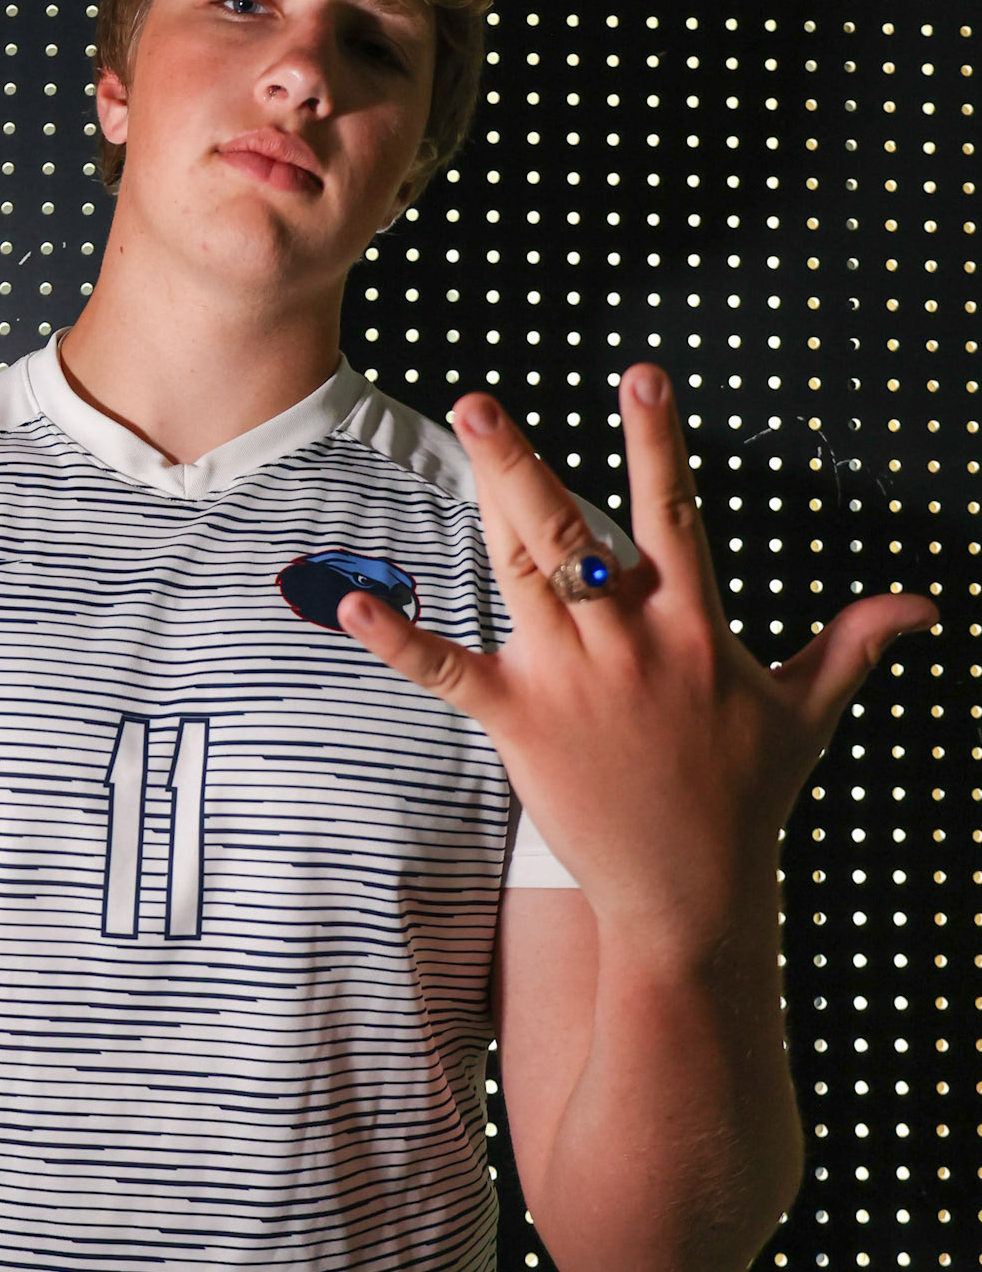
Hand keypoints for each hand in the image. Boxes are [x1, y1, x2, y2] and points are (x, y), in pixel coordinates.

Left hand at [337, 364, 937, 940]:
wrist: (694, 896)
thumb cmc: (749, 798)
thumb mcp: (808, 714)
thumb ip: (854, 645)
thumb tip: (927, 607)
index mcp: (695, 627)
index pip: (676, 514)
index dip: (656, 443)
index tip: (639, 375)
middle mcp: (631, 641)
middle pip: (571, 533)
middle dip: (525, 464)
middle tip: (479, 400)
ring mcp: (571, 682)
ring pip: (519, 575)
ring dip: (483, 506)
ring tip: (456, 438)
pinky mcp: (521, 725)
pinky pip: (449, 673)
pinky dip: (399, 640)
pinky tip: (348, 602)